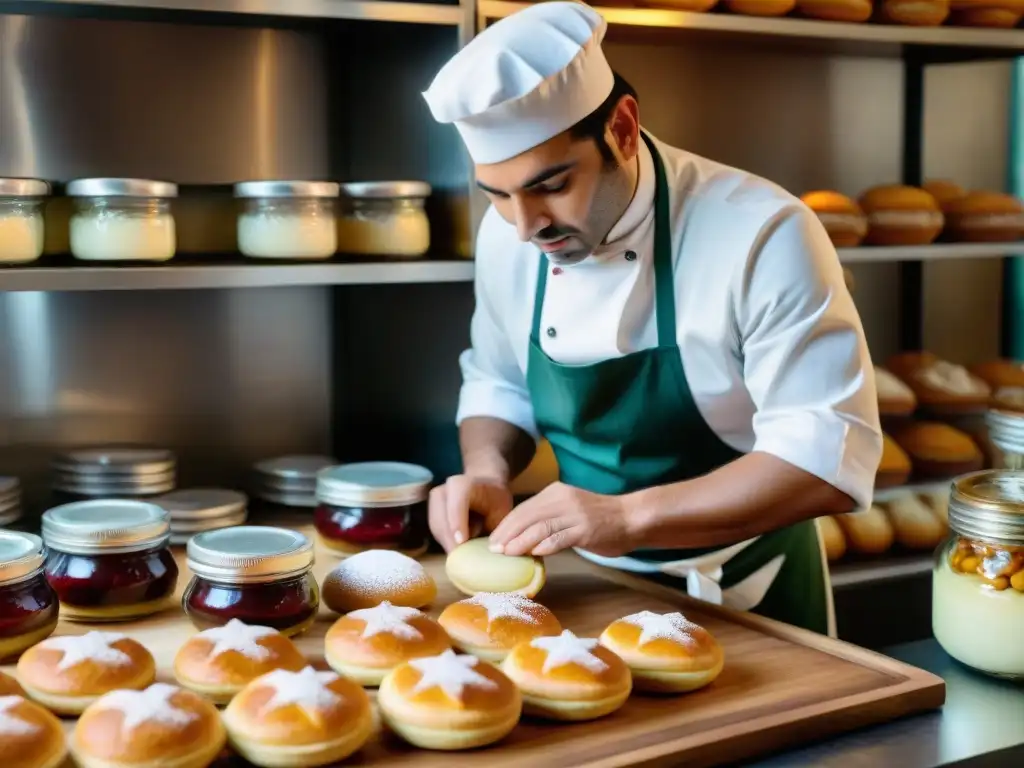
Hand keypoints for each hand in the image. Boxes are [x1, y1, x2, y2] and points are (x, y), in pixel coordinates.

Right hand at [428, 474, 513, 552]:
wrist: (485, 488)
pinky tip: (460, 550)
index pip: (456, 503)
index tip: (461, 542)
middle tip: (462, 560)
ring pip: (437, 528)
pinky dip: (448, 543)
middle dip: (451, 540)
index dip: (457, 522)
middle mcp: (444, 491)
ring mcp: (434, 504)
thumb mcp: (501, 512)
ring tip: (464, 556)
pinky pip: (437, 533)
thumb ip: (495, 529)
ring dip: (449, 544)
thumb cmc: (496, 501)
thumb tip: (491, 551)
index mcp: (463, 484)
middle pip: (441, 518)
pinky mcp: (432, 515)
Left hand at [487, 482, 638, 557]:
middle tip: (493, 550)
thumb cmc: (598, 518)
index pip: (523, 509)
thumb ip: (547, 519)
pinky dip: (544, 546)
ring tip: (507, 553)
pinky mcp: (585, 529)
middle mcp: (562, 499)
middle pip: (527, 516)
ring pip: (540, 527)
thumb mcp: (568, 511)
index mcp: (555, 493)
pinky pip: (559, 538)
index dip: (505, 525)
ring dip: (520, 542)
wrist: (631, 517)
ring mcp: (574, 514)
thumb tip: (521, 537)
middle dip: (507, 534)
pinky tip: (533, 554)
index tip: (492, 540)